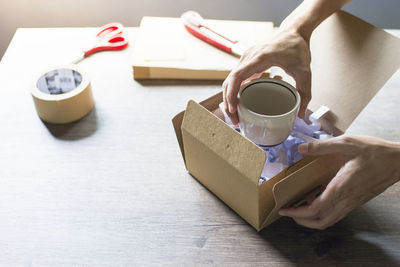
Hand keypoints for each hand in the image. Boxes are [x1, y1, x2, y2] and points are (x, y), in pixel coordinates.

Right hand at [222, 28, 311, 125]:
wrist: (294, 31)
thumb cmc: (297, 47)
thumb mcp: (305, 71)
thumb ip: (305, 93)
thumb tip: (301, 115)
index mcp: (259, 58)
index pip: (237, 77)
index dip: (232, 94)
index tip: (233, 109)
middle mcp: (248, 57)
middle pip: (229, 82)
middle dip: (228, 102)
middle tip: (235, 120)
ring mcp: (246, 59)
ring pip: (230, 80)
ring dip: (229, 98)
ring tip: (236, 115)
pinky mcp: (247, 62)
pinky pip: (235, 78)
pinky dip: (234, 91)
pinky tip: (239, 104)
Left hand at [279, 135, 399, 229]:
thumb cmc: (376, 152)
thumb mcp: (347, 142)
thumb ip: (322, 146)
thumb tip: (301, 148)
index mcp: (341, 186)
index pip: (316, 209)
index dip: (297, 212)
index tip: (284, 209)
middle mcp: (347, 199)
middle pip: (321, 221)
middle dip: (302, 221)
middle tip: (288, 212)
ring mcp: (353, 202)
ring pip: (330, 220)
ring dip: (312, 218)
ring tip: (300, 206)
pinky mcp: (357, 201)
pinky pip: (337, 213)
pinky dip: (324, 212)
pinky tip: (317, 197)